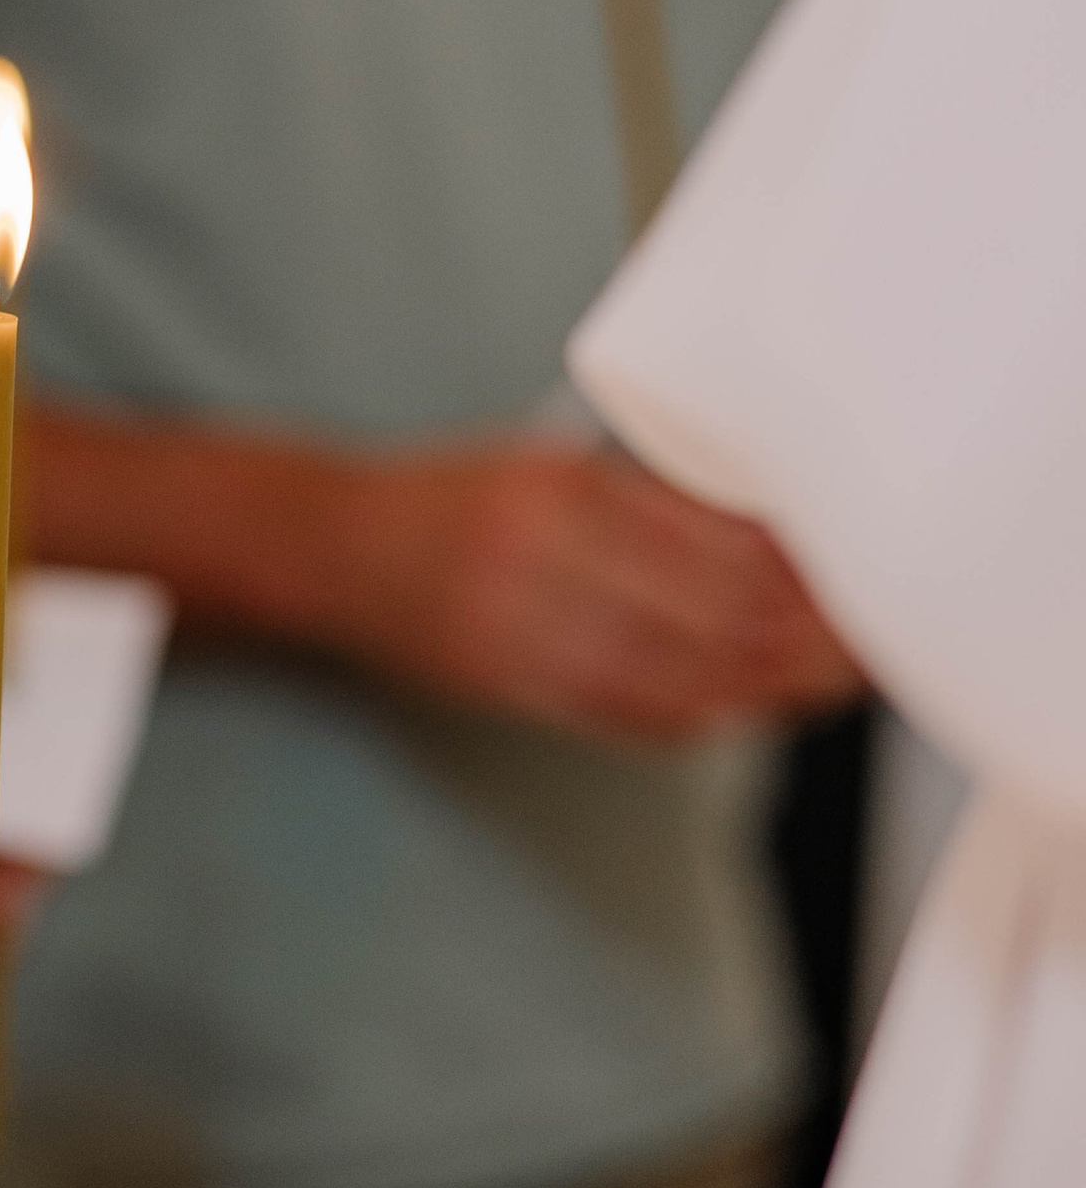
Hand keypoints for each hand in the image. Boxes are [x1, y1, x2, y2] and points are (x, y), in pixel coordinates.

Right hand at [324, 443, 861, 743]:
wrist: (331, 545)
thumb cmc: (450, 501)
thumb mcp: (546, 470)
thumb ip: (644, 507)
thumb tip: (769, 548)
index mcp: (563, 485)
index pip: (709, 541)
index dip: (791, 577)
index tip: (849, 586)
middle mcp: (541, 552)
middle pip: (704, 614)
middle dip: (794, 642)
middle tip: (856, 653)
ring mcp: (517, 624)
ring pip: (669, 673)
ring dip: (755, 689)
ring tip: (815, 688)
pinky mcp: (501, 679)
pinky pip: (616, 711)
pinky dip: (688, 716)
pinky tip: (732, 710)